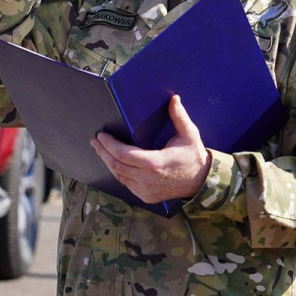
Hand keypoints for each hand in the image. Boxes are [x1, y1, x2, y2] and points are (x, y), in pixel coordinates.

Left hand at [90, 95, 211, 203]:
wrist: (200, 181)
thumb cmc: (193, 156)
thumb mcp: (189, 134)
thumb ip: (179, 116)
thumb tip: (174, 98)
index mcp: (155, 163)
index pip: (124, 154)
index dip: (110, 145)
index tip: (101, 136)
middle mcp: (147, 179)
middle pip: (116, 165)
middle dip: (103, 152)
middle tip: (95, 141)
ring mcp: (146, 190)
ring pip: (119, 176)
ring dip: (108, 162)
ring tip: (101, 150)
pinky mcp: (146, 196)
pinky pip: (126, 184)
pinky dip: (118, 172)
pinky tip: (114, 163)